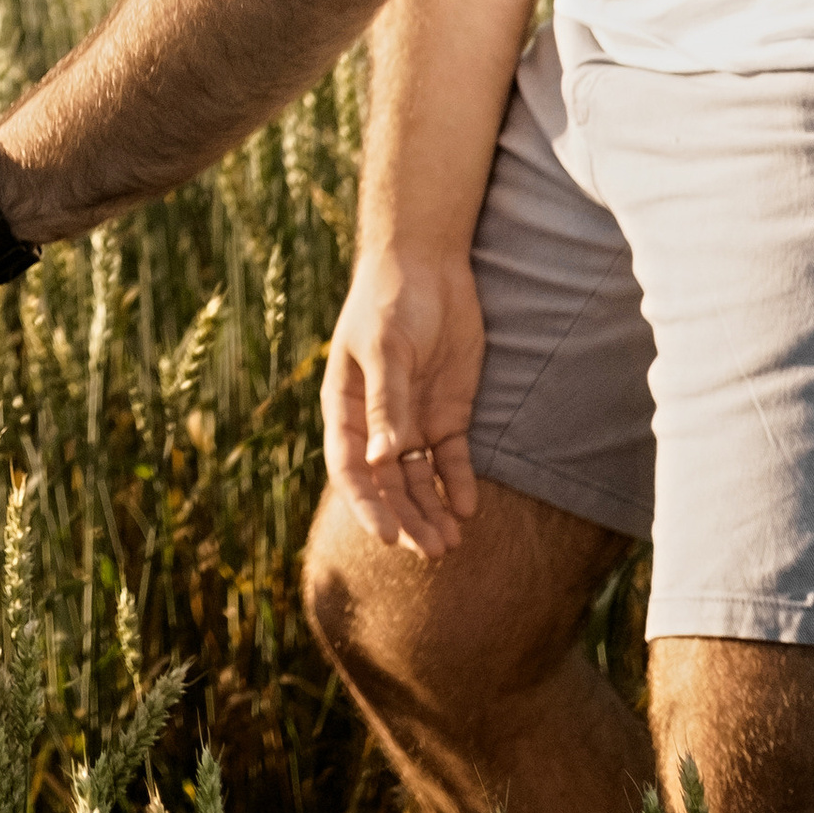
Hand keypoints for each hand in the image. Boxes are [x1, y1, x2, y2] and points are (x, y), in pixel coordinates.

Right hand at [322, 250, 486, 558]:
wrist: (427, 262)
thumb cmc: (391, 299)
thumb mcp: (386, 347)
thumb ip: (386, 403)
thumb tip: (381, 460)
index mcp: (345, 406)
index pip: (350, 468)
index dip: (366, 505)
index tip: (388, 537)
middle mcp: (376, 421)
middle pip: (388, 483)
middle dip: (408, 518)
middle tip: (433, 551)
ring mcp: (413, 418)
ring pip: (420, 478)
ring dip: (433, 510)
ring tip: (451, 542)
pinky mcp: (447, 411)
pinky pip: (452, 458)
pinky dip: (459, 483)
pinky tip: (469, 507)